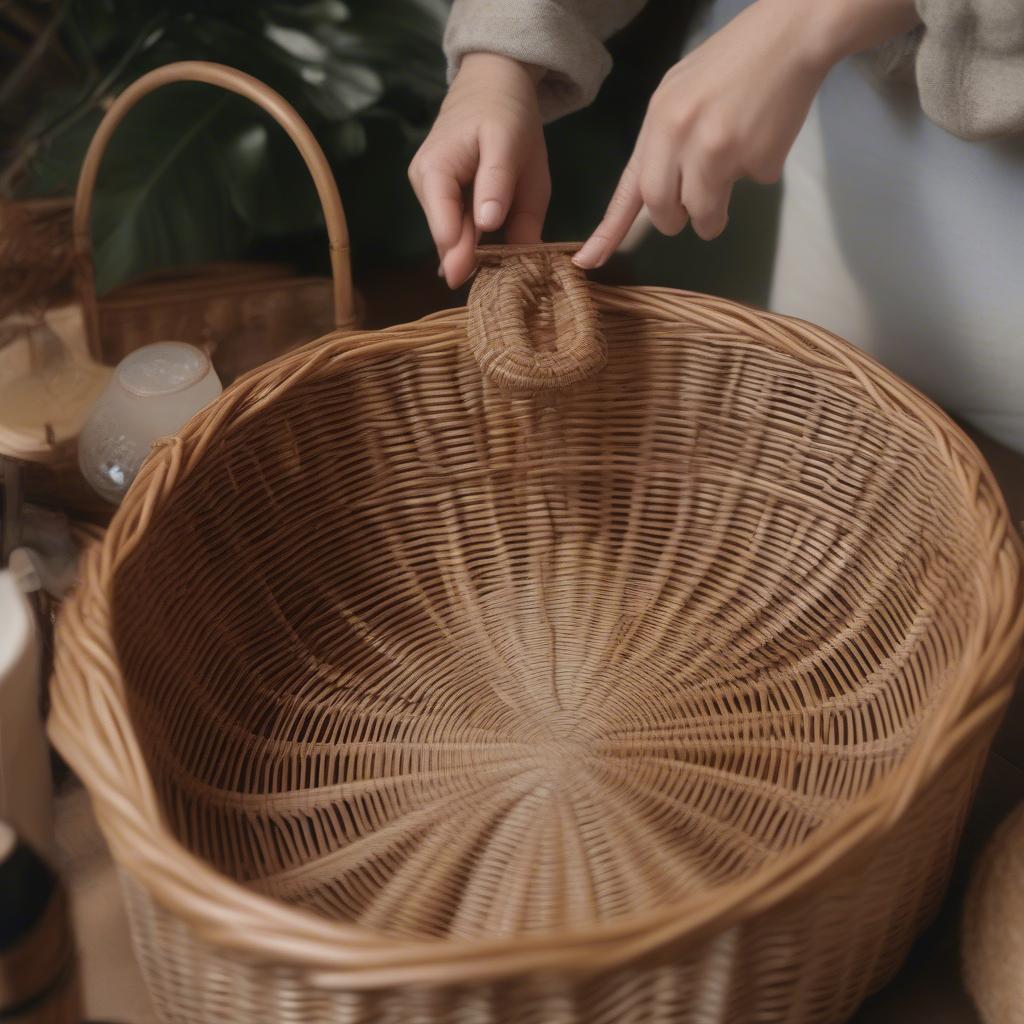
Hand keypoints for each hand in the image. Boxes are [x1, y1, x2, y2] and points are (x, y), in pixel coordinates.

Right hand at [409, 53, 549, 287]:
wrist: (491, 85)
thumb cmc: (507, 115)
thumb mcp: (514, 148)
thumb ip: (502, 190)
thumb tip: (490, 229)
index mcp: (435, 172)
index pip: (445, 230)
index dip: (465, 260)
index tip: (485, 286)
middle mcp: (423, 185)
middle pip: (447, 240)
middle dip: (474, 262)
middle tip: (503, 289)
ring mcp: (427, 192)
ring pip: (453, 238)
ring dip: (476, 253)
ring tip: (504, 270)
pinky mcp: (437, 198)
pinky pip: (457, 228)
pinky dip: (475, 241)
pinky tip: (493, 254)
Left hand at [574, 0, 919, 266]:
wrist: (790, 34)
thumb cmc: (732, 62)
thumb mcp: (679, 93)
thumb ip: (664, 141)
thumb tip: (659, 192)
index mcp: (659, 121)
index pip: (628, 188)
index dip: (607, 230)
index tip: (589, 261)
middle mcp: (681, 139)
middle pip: (664, 212)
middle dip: (676, 221)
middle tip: (691, 211)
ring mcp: (720, 152)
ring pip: (705, 214)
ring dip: (716, 213)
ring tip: (733, 168)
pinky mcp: (757, 161)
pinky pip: (752, 186)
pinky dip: (758, 170)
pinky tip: (765, 134)